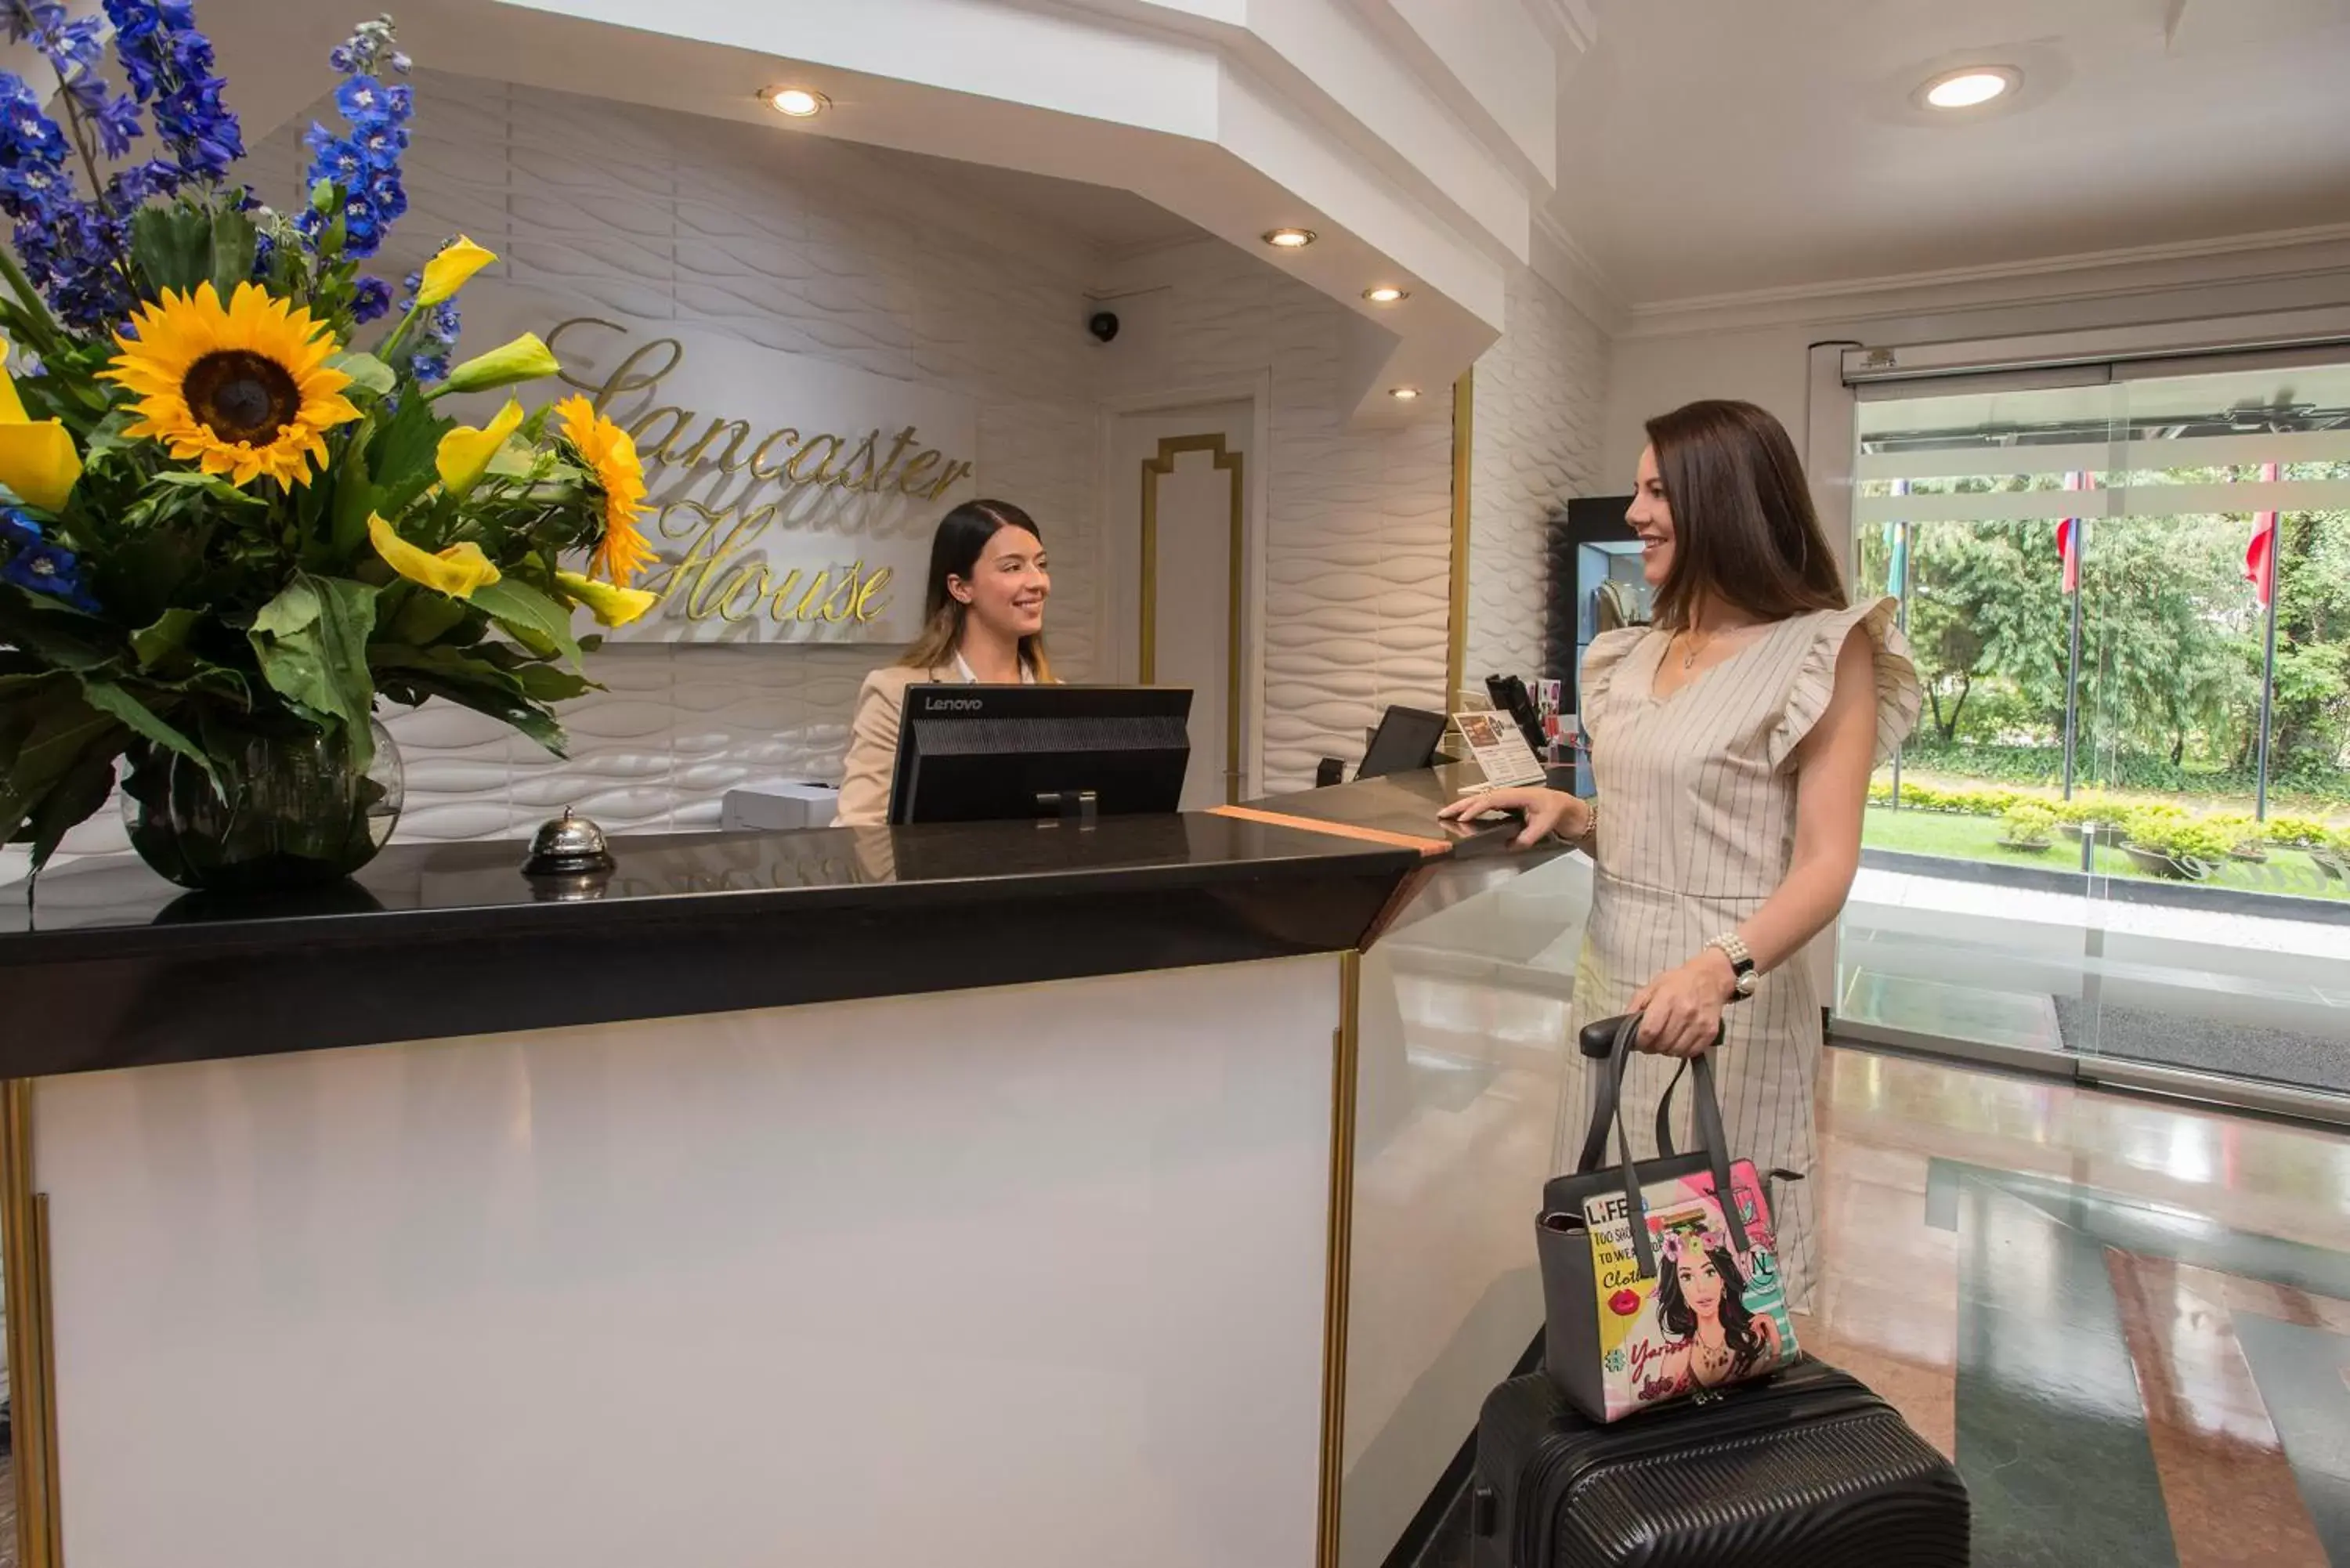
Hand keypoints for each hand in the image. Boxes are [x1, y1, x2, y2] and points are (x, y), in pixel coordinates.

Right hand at [1436, 786, 1585, 849]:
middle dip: (1461, 805)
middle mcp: (1509, 793)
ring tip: (1445, 813)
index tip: (1463, 818)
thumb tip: (1511, 845)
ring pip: (1480, 798)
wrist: (1566, 807)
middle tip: (1442, 813)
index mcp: (1518, 795)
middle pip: (1480, 796)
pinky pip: (1485, 803)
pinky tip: (1462, 815)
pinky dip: (1471, 807)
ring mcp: (1506, 796)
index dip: (1476, 809)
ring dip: (1462, 805)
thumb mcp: (1546, 825)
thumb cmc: (1557, 812)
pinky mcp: (1506, 802)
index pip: (1491, 800)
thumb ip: (1529, 836)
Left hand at [1628, 950, 1736, 1056]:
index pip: (1649, 1030)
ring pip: (1676, 1051)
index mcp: (1667, 999)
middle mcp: (1684, 1012)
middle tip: (1650, 1042)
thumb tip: (1623, 1025)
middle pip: (1662, 1043)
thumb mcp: (1652, 986)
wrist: (1710, 978)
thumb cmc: (1678, 982)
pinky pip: (1691, 1052)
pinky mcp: (1710, 1032)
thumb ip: (1636, 1005)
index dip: (1640, 1041)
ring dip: (1666, 1050)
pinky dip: (1682, 1051)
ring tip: (1664, 1041)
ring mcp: (1699, 1023)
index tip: (1637, 1042)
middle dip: (1652, 1047)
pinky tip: (1678, 1041)